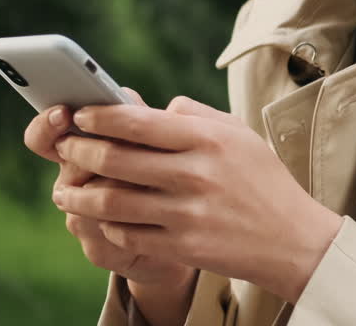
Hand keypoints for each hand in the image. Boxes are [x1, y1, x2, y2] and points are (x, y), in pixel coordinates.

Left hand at [50, 96, 344, 303]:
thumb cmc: (263, 180)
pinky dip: (106, 226)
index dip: (98, 117)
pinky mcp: (183, 247)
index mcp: (206, 139)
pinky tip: (100, 220)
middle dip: (77, 152)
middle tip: (63, 149)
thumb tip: (154, 107)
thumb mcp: (239, 133)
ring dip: (78, 196)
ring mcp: (187, 213)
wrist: (292, 239)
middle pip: (114, 160)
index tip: (79, 115)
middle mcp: (194, 173)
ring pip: (111, 202)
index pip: (137, 121)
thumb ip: (195, 114)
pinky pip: (127, 235)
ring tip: (64, 192)